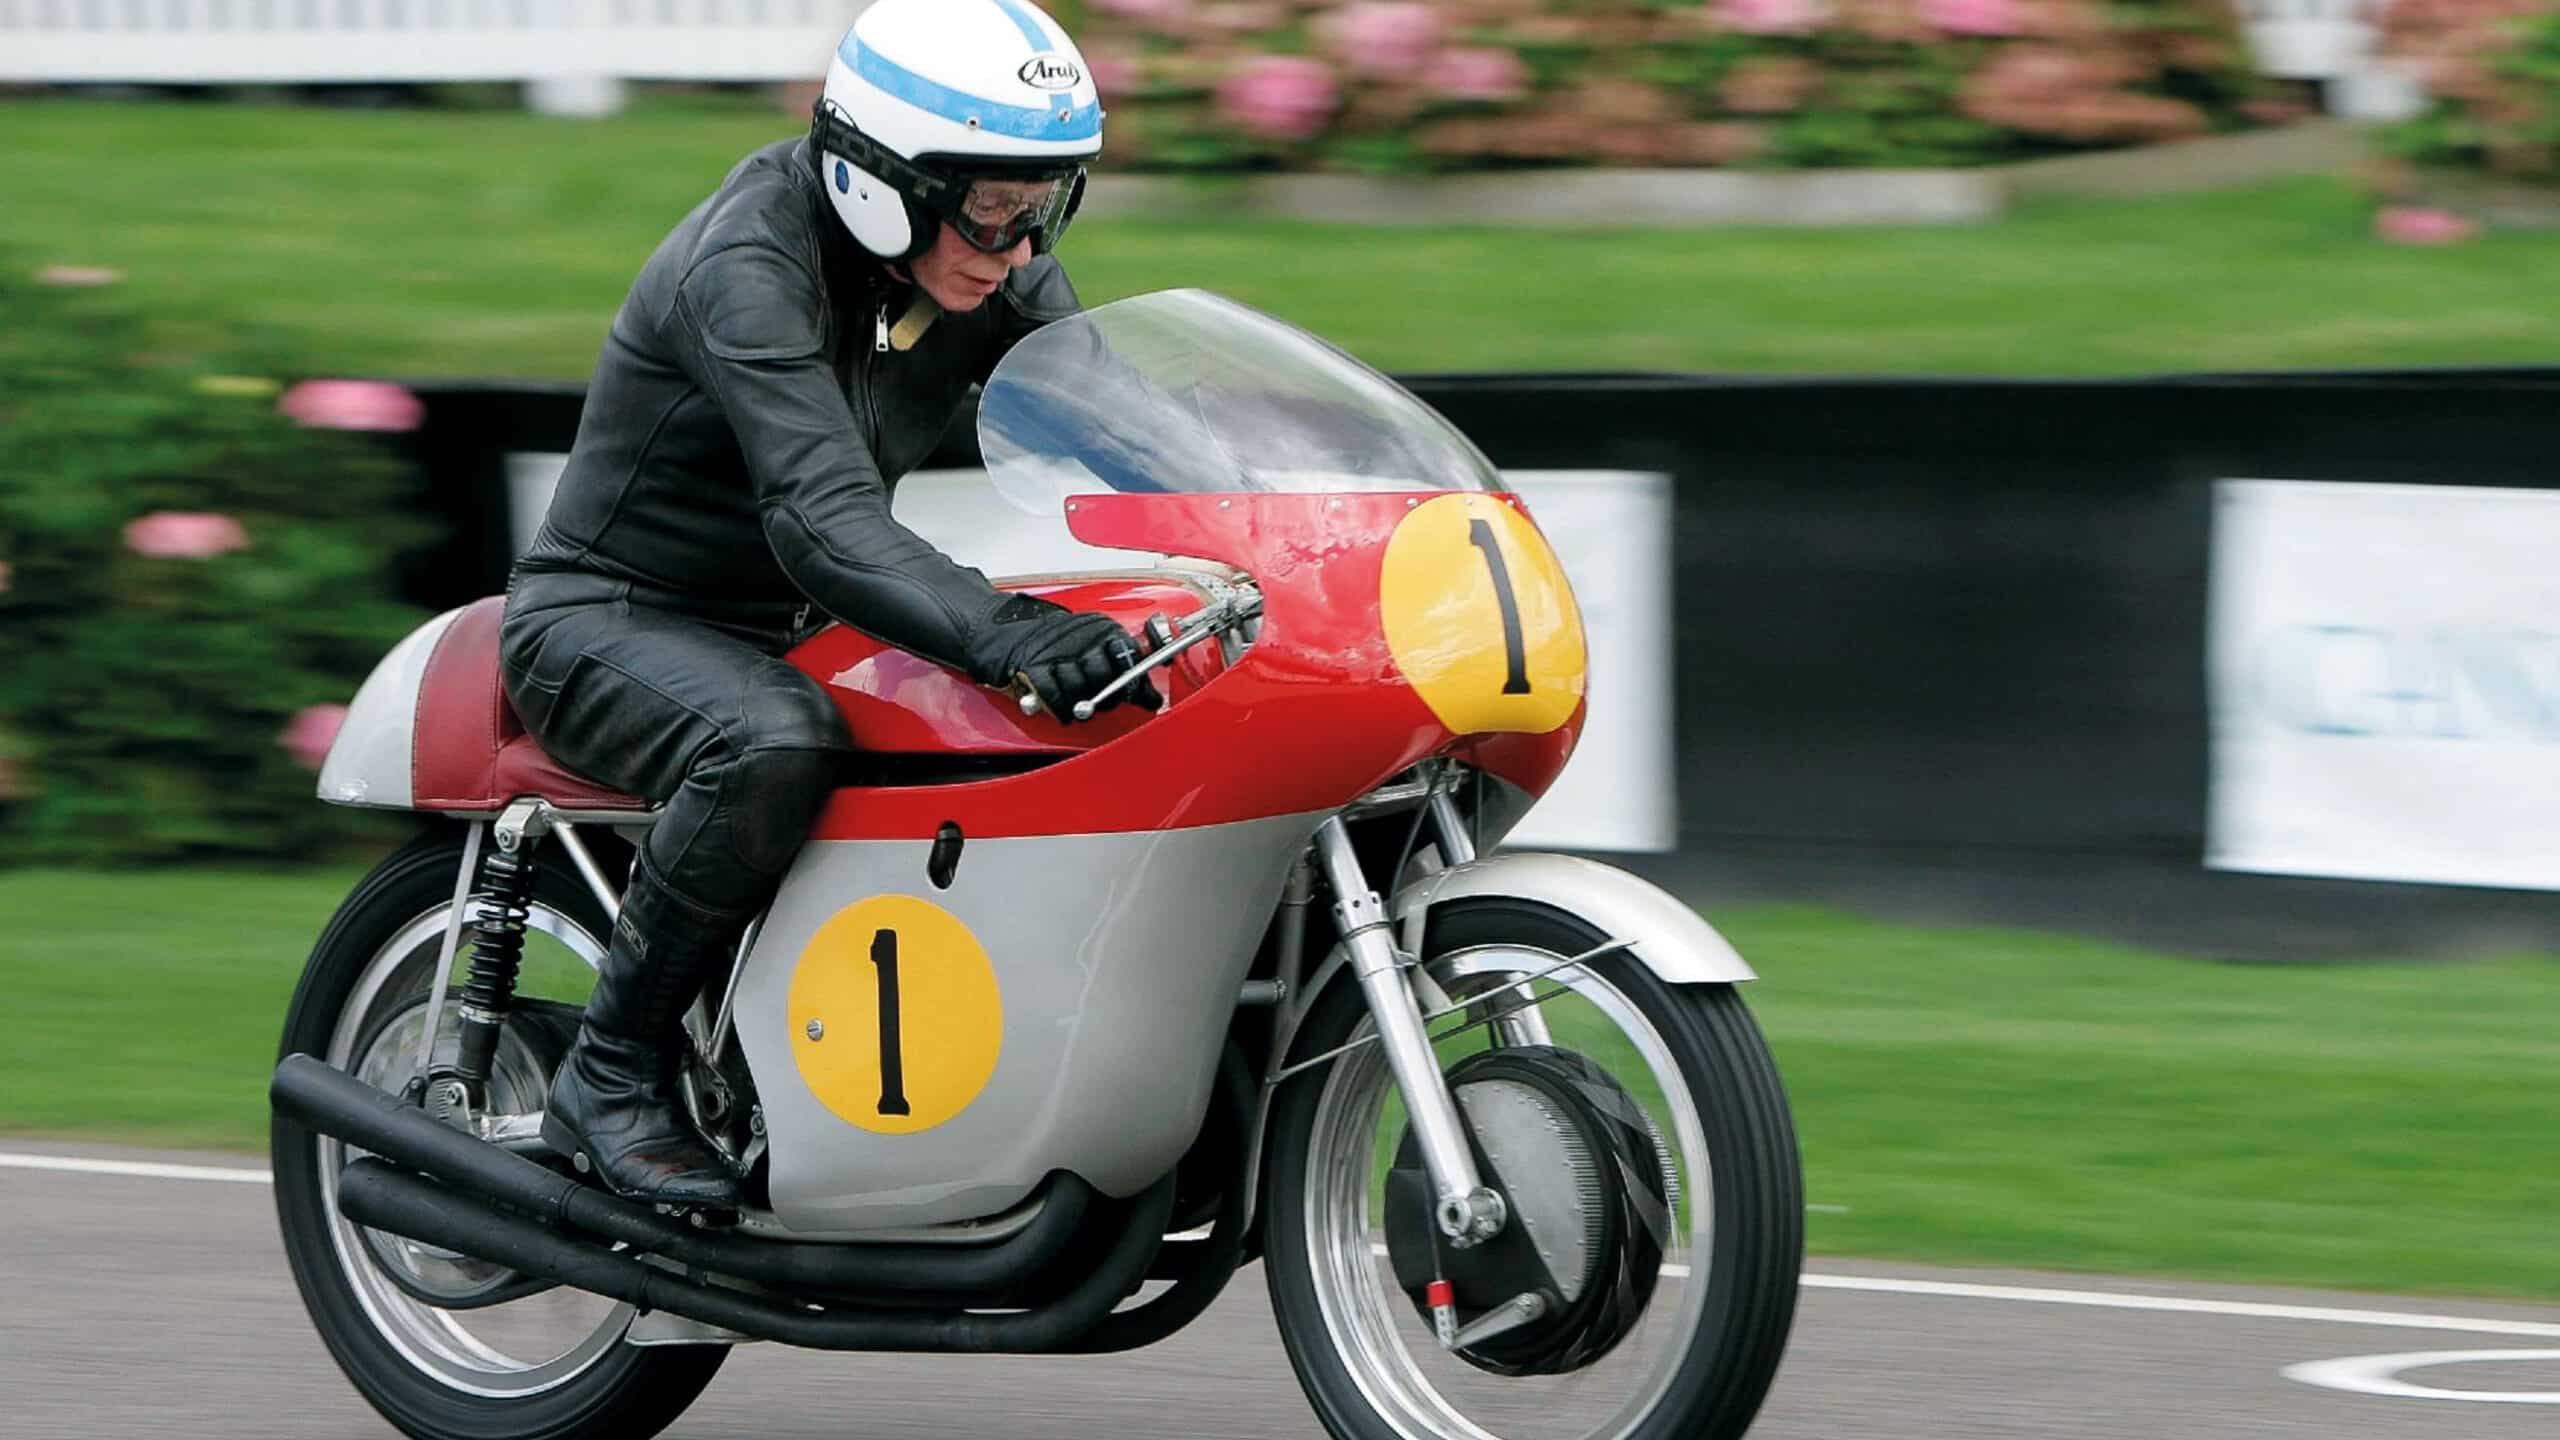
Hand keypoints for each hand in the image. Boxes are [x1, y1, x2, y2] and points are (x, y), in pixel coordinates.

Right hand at [972, 594, 1160, 720]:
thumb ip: (1128, 673)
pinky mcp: (1033, 667)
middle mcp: (1081, 637)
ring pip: (1079, 688)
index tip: (1137, 695)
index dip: (1133, 680)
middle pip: (1103, 675)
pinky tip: (1065, 712)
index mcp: (1102, 629)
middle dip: (1107, 696)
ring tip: (1081, 706)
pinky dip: (1061, 709)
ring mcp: (1056, 652)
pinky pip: (1053, 695)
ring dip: (1081, 704)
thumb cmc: (1064, 646)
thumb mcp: (1099, 648)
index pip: (1127, 655)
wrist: (1015, 633)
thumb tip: (1153, 700)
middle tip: (1104, 701)